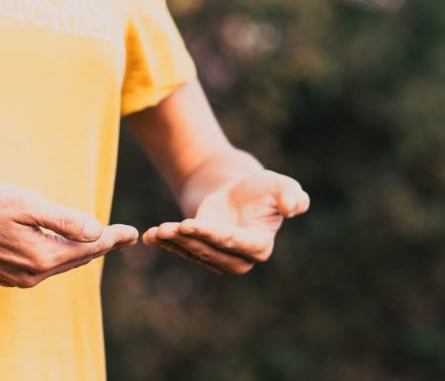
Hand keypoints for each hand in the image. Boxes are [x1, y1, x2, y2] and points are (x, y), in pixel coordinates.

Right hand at [0, 179, 137, 287]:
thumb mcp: (25, 205)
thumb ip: (63, 220)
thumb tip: (96, 231)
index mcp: (41, 257)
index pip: (89, 248)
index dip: (113, 238)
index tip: (132, 233)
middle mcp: (31, 274)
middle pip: (77, 259)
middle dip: (100, 245)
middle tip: (121, 235)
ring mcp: (15, 276)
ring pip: (59, 263)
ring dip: (80, 251)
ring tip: (98, 240)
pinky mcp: (2, 273)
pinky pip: (42, 265)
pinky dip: (58, 254)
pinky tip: (61, 245)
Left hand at [143, 170, 308, 274]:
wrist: (241, 192)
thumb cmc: (263, 189)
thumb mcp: (281, 186)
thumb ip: (293, 196)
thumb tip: (295, 206)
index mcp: (260, 244)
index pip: (235, 242)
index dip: (213, 234)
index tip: (190, 224)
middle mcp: (241, 259)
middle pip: (211, 250)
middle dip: (188, 240)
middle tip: (166, 227)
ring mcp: (220, 259)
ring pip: (194, 252)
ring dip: (173, 242)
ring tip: (155, 230)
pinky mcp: (202, 253)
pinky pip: (184, 250)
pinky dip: (166, 243)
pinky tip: (150, 236)